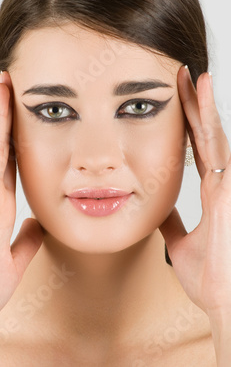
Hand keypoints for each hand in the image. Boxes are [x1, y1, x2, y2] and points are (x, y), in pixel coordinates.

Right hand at [0, 71, 43, 333]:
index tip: (27, 112)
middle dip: (9, 114)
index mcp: (3, 206)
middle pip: (4, 147)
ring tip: (0, 88)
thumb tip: (39, 223)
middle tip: (13, 84)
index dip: (21, 136)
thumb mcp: (15, 262)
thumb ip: (27, 241)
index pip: (16, 162)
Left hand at [159, 65, 230, 317]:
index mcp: (213, 192)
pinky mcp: (228, 189)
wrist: (227, 304)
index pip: (198, 150)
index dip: (189, 125)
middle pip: (206, 135)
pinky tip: (203, 97)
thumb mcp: (181, 245)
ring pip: (214, 135)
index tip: (177, 101)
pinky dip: (210, 123)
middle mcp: (223, 182)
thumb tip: (155, 212)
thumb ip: (171, 225)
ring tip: (195, 76)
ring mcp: (228, 184)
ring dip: (203, 105)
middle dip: (194, 105)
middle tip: (183, 75)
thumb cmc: (213, 280)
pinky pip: (217, 148)